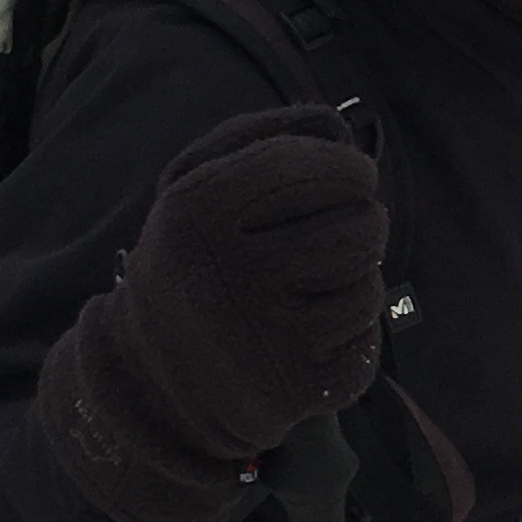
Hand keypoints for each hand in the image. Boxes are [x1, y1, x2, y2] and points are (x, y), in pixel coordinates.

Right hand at [41, 105, 388, 521]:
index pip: (325, 171)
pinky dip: (350, 338)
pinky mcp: (296, 389)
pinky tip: (309, 339)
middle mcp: (230, 273)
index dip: (352, 171)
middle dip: (362, 228)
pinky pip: (365, 343)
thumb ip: (265, 149)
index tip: (358, 177)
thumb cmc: (199, 268)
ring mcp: (265, 338)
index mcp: (199, 210)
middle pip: (362, 227)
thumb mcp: (200, 196)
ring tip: (310, 294)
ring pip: (367, 288)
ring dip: (353, 286)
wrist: (154, 379)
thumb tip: (341, 132)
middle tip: (338, 238)